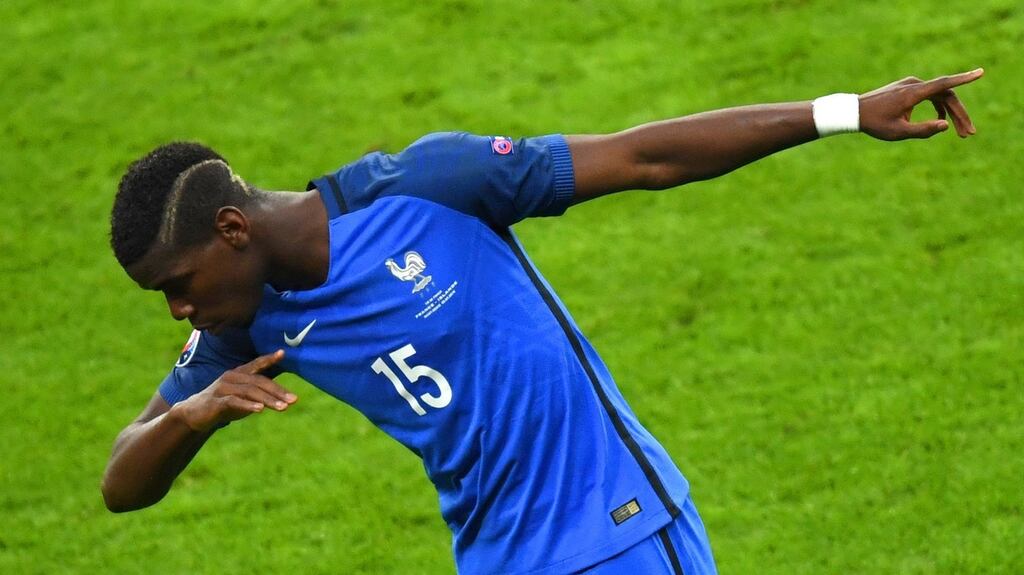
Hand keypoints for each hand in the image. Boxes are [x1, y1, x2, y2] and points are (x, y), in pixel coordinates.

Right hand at [173, 350, 295, 431]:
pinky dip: (248, 405)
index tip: (283, 353)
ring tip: (283, 407)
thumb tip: (285, 395)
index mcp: (239, 373)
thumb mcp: (244, 396)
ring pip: (249, 391)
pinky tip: (260, 410)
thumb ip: (260, 392)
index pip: (256, 364)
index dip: (269, 358)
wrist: (195, 414)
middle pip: (258, 382)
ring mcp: (222, 388)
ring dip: (268, 400)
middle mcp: (231, 377)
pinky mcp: (215, 401)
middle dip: (278, 391)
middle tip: (294, 400)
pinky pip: (234, 401)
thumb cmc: (224, 403)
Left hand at [859, 68, 982, 140]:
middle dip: (960, 115)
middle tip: (969, 134)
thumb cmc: (875, 124)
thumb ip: (923, 130)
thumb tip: (946, 125)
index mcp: (913, 93)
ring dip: (951, 113)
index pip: (944, 84)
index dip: (964, 79)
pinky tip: (941, 120)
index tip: (980, 73)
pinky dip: (939, 107)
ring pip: (939, 96)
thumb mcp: (898, 132)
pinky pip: (930, 95)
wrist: (853, 112)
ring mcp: (911, 85)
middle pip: (946, 96)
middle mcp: (914, 85)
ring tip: (960, 133)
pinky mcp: (907, 88)